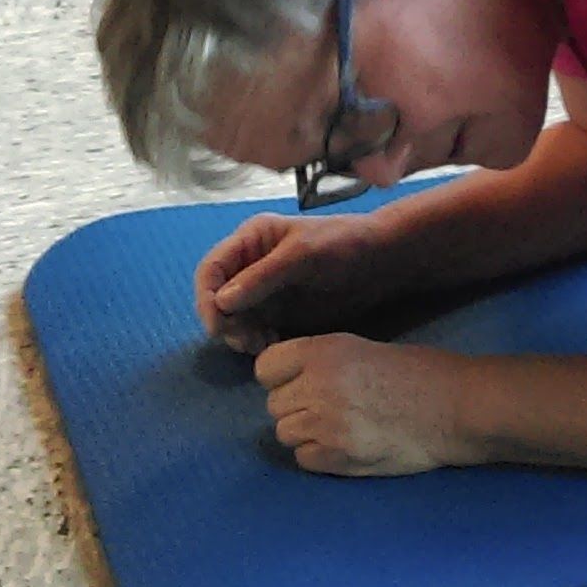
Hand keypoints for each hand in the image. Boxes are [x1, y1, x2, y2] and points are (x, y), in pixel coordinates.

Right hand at [191, 209, 385, 350]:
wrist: (381, 263)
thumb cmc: (343, 245)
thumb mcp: (302, 255)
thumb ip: (262, 276)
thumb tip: (221, 302)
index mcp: (251, 240)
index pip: (211, 270)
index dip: (206, 298)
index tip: (218, 326)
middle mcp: (250, 266)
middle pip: (216, 299)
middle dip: (224, 322)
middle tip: (246, 341)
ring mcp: (264, 292)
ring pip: (233, 320)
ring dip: (239, 336)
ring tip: (261, 345)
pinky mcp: (279, 314)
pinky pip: (254, 331)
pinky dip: (256, 342)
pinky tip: (272, 345)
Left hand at [255, 334, 463, 475]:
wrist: (455, 408)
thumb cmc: (417, 372)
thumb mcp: (361, 348)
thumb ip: (320, 363)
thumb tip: (287, 382)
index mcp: (324, 351)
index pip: (265, 368)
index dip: (281, 377)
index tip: (300, 381)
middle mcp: (318, 384)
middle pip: (273, 404)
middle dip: (296, 406)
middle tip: (330, 406)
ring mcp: (326, 424)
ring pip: (284, 433)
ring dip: (306, 432)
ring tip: (340, 426)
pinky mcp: (338, 457)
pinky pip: (303, 459)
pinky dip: (319, 455)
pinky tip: (346, 445)